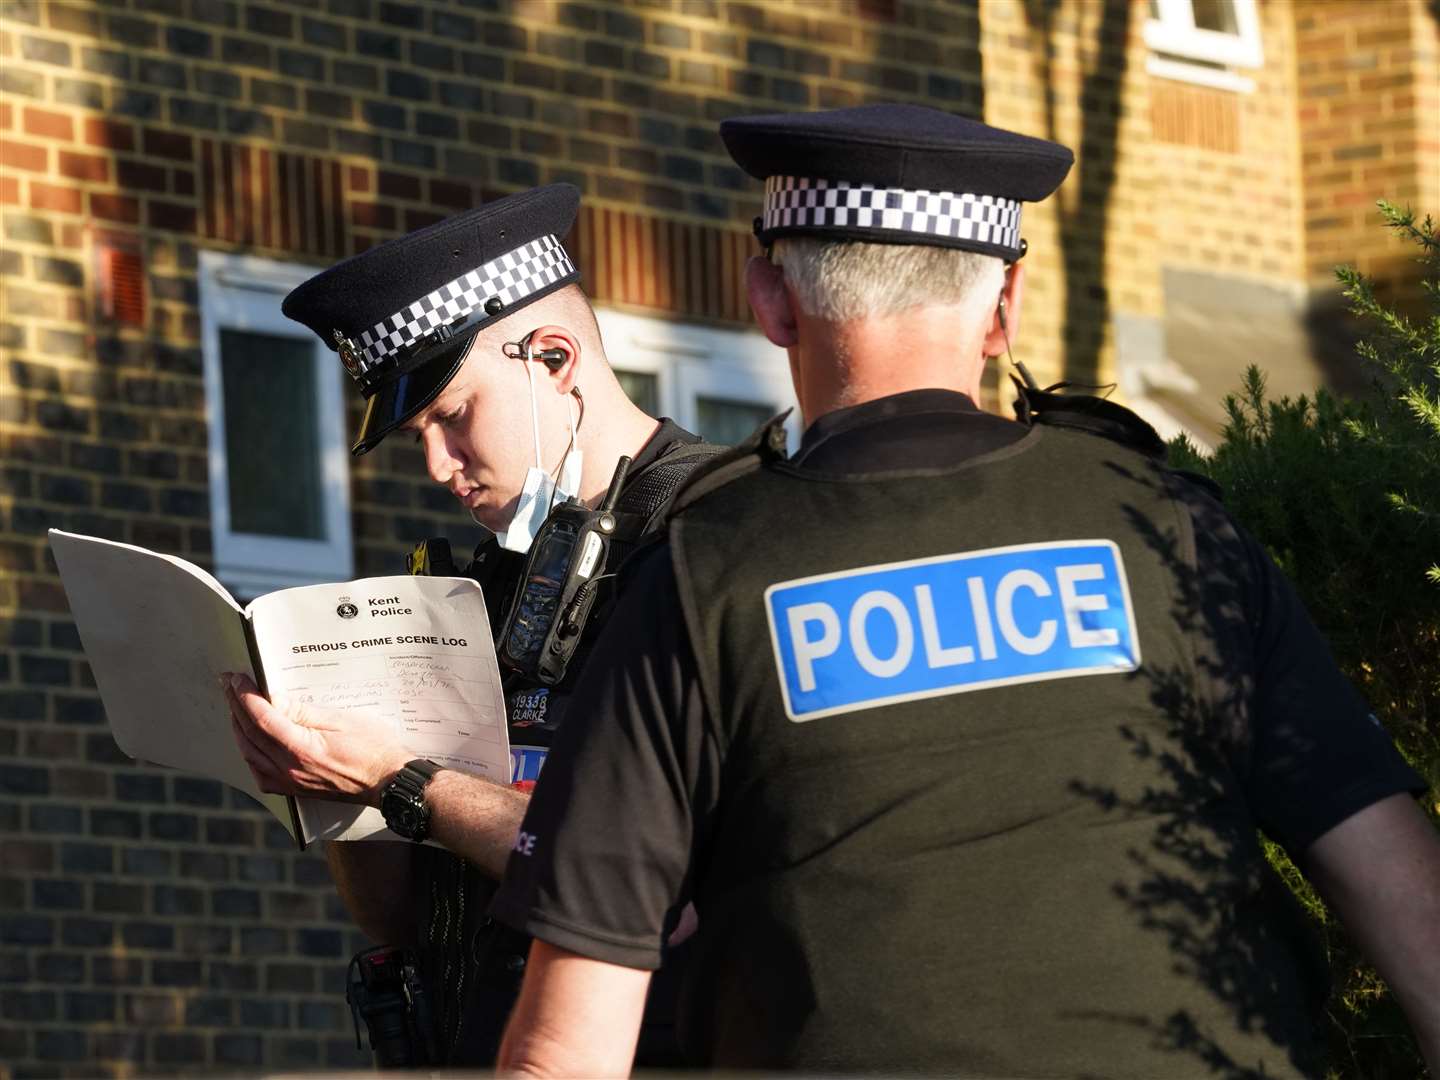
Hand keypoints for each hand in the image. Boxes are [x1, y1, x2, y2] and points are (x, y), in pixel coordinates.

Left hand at [221, 672, 410, 806]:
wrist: (388, 781)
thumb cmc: (374, 748)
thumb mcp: (341, 719)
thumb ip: (303, 711)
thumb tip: (275, 700)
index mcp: (301, 749)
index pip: (261, 718)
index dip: (244, 696)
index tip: (236, 679)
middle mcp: (289, 770)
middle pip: (249, 735)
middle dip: (236, 707)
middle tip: (229, 686)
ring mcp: (289, 783)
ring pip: (249, 754)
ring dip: (239, 728)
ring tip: (237, 707)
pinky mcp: (293, 789)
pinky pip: (259, 771)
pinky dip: (250, 751)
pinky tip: (251, 740)